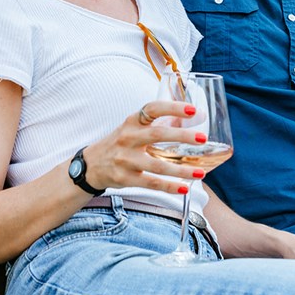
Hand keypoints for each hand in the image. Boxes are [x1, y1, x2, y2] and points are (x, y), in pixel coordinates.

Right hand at [81, 100, 206, 195]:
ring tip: (200, 172)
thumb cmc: (119, 143)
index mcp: (131, 122)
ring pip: (158, 165)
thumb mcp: (134, 129)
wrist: (91, 165)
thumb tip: (190, 118)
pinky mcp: (125, 178)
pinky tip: (184, 187)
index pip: (153, 109)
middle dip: (182, 136)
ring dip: (181, 169)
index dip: (173, 108)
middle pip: (157, 135)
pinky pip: (152, 183)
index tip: (193, 110)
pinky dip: (170, 186)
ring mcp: (125, 159)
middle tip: (203, 138)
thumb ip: (158, 124)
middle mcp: (127, 138)